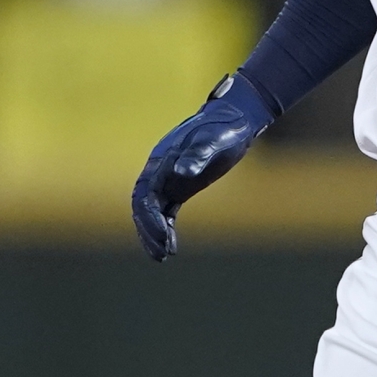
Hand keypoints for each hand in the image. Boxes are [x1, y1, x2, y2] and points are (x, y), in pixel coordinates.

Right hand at [131, 72, 275, 259]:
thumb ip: (197, 155)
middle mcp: (159, 171)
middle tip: (161, 255)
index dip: (148, 218)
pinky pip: (165, 211)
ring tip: (164, 256)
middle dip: (148, 231)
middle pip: (143, 206)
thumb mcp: (214, 141)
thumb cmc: (224, 128)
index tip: (162, 237)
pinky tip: (173, 245)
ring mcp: (168, 179)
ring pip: (152, 211)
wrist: (233, 120)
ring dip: (154, 233)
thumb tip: (181, 172)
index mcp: (161, 160)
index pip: (145, 195)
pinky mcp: (180, 186)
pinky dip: (166, 228)